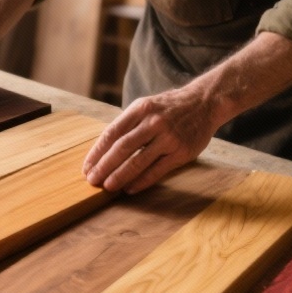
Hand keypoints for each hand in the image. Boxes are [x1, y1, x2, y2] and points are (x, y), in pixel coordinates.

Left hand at [82, 86, 215, 193]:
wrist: (204, 103)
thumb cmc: (169, 108)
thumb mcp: (146, 106)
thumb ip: (128, 124)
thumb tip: (104, 150)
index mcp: (140, 108)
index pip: (112, 132)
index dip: (97, 152)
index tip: (87, 166)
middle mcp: (153, 122)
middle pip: (122, 148)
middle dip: (104, 166)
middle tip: (92, 180)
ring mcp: (168, 137)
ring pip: (138, 161)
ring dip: (120, 176)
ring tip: (107, 187)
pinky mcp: (181, 152)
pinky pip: (157, 170)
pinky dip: (142, 181)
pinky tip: (130, 189)